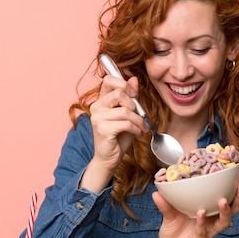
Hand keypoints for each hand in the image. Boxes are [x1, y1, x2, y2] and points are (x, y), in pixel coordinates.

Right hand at [80, 75, 147, 192]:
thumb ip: (130, 97)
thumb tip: (134, 79)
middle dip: (134, 105)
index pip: (108, 80)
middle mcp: (96, 107)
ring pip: (125, 110)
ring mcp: (97, 118)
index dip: (124, 83)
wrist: (109, 158)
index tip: (133, 94)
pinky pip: (125, 123)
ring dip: (138, 120)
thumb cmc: (119, 136)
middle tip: (139, 116)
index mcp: (101, 100)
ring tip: (141, 128)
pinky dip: (136, 128)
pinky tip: (138, 133)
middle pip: (119, 93)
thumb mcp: (128, 114)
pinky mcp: (102, 129)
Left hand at [152, 181, 238, 237]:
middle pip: (233, 208)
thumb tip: (156, 191)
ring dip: (225, 211)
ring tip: (223, 200)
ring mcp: (208, 231)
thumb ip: (165, 204)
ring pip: (223, 221)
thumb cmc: (175, 231)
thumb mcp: (169, 214)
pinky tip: (201, 213)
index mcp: (208, 209)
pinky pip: (203, 231)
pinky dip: (201, 222)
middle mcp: (212, 220)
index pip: (225, 195)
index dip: (234, 185)